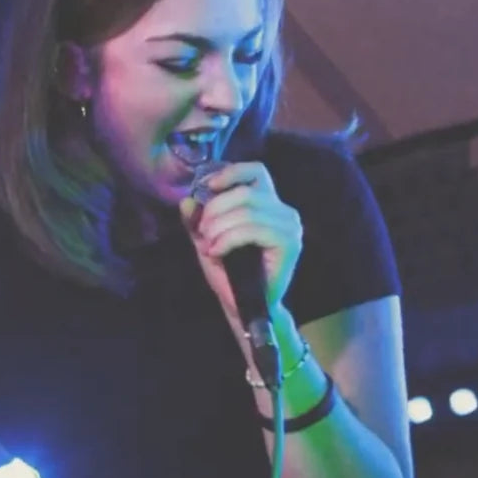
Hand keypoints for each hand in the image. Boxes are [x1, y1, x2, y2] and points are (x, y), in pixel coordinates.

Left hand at [179, 161, 301, 324]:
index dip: (230, 173)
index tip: (207, 188)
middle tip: (202, 233)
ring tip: (209, 246)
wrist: (243, 307)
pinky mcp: (289, 243)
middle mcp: (284, 210)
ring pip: (247, 211)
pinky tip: (217, 252)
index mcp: (269, 203)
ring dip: (219, 228)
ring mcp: (289, 226)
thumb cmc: (229, 272)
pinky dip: (228, 239)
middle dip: (215, 210)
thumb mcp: (206, 239)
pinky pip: (252, 230)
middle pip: (245, 192)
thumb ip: (197, 220)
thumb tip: (187, 201)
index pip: (255, 171)